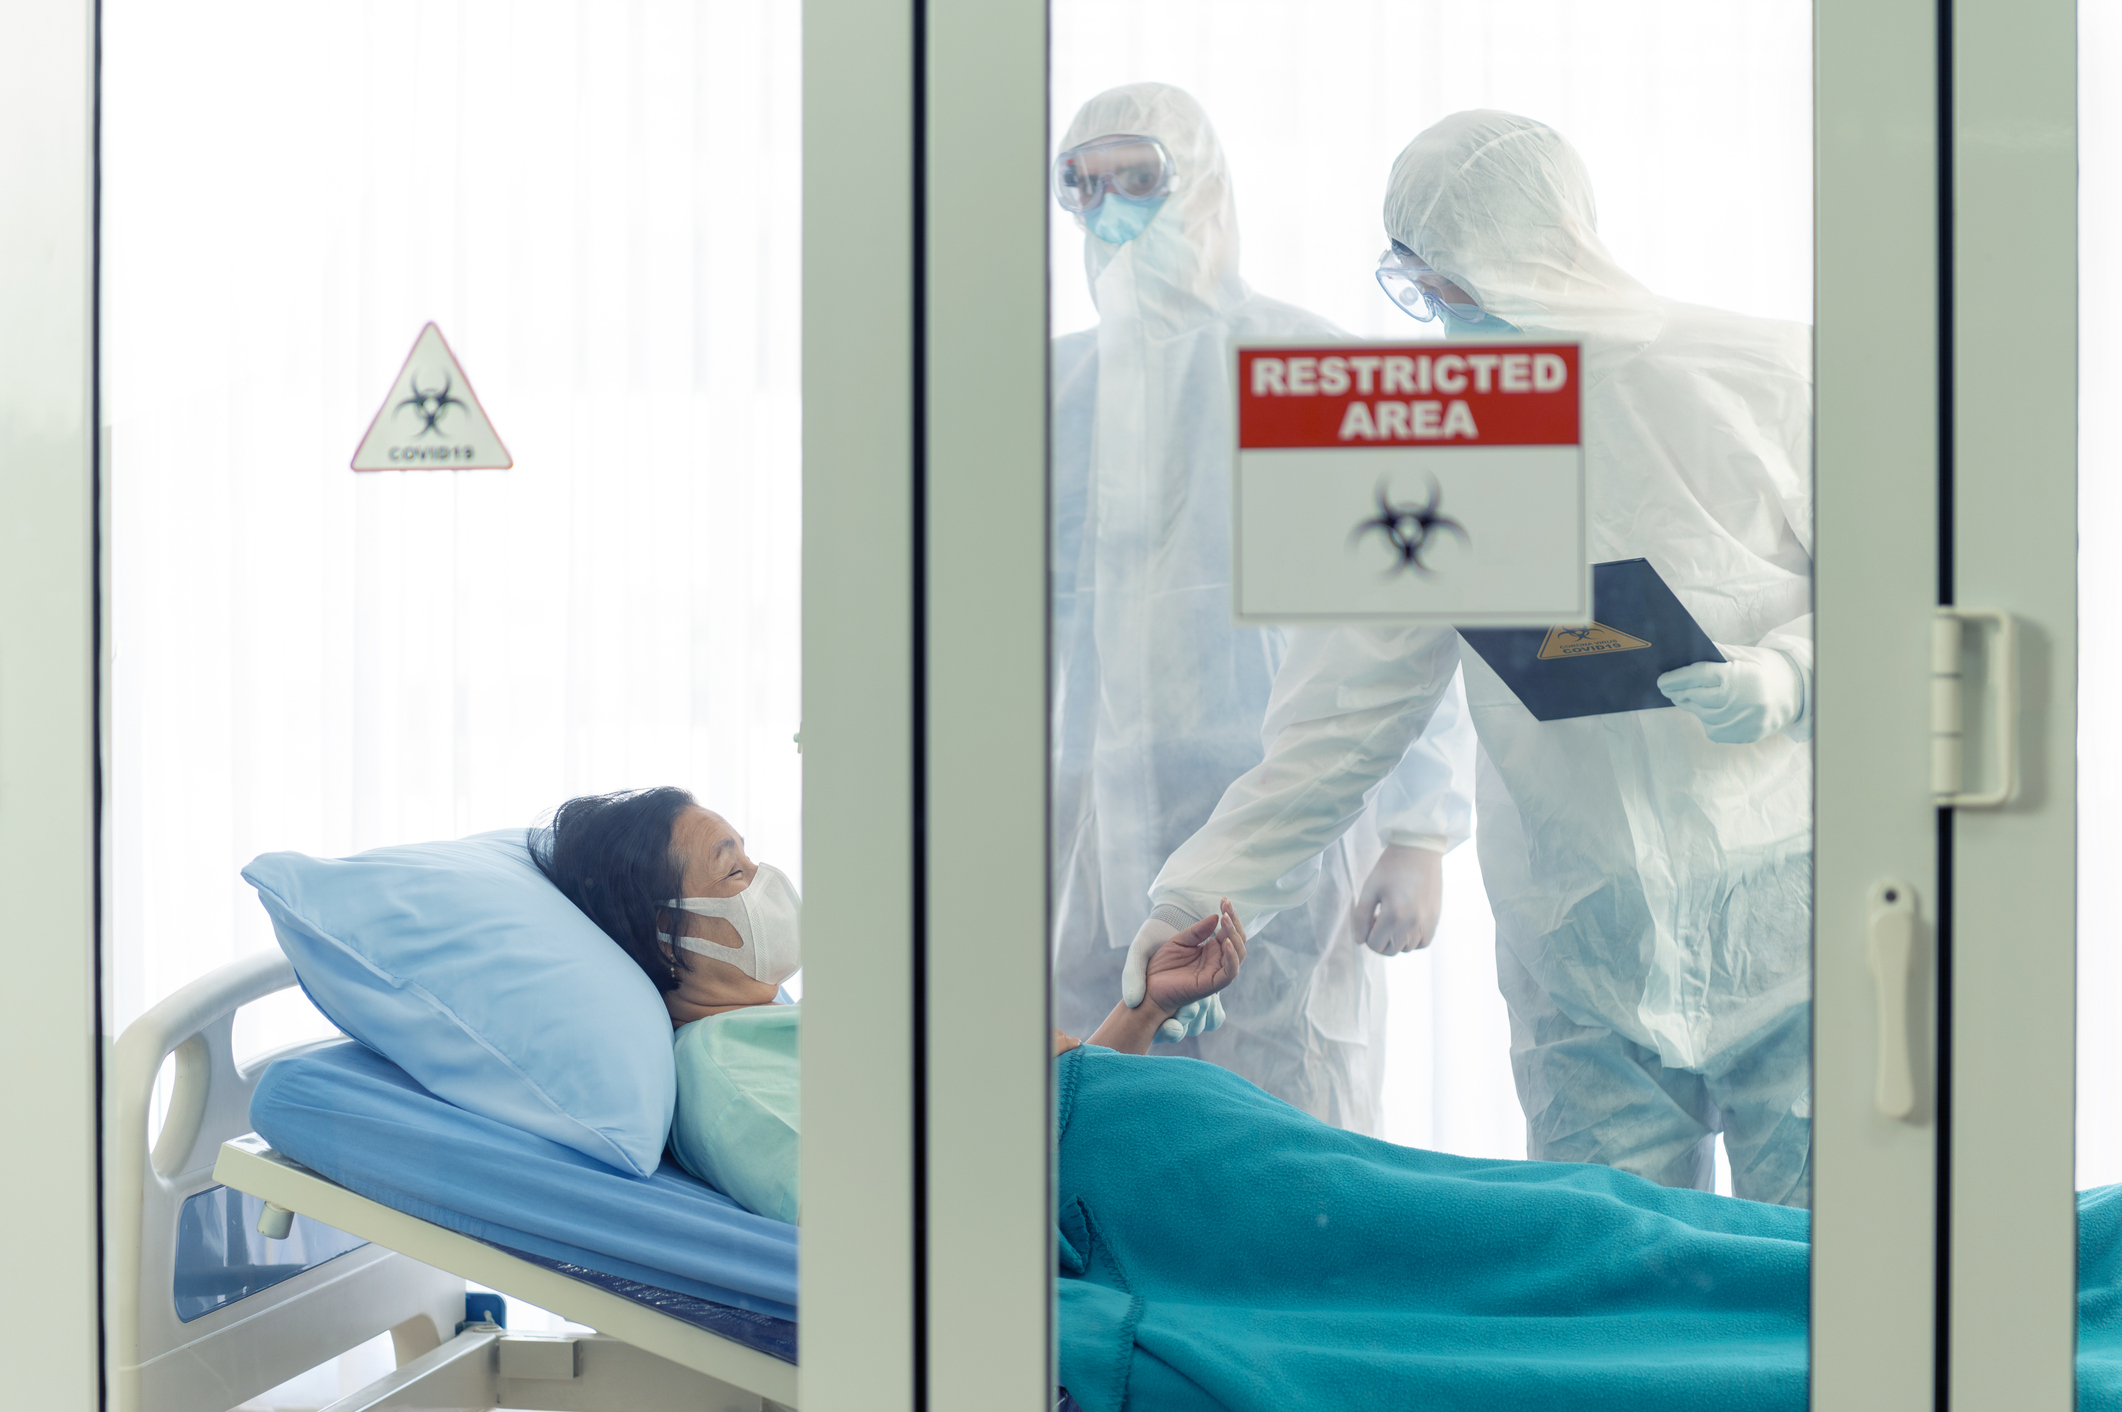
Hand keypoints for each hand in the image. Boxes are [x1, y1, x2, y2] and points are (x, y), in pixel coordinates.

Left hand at [1122, 907, 1231, 1043]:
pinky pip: (1230, 972)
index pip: (1229, 931)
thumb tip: (1216, 917)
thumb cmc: (1163, 966)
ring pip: (1238, 954)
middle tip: (1226, 905)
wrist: (1149, 988)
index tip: (1224, 900)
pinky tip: (1227, 942)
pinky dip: (1232, 957)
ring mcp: (1217, 973)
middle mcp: (1218, 960)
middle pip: (1238, 940)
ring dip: (1235, 935)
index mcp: (1212, 950)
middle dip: (1234, 922)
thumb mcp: (1179, 941)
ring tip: (1226, 919)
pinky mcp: (1212, 985)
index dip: (1229, 915)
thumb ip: (1197, 931)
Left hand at [1354, 844, 1443, 953]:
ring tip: (1394, 918)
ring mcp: (1427, 923)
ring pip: (1406, 948)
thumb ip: (1361, 916)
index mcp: (1394, 915)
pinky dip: (1413, 939)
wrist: (1418, 851)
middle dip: (1380, 939)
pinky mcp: (1435, 919)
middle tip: (1379, 918)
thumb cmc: (1391, 867)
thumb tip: (1360, 941)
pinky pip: (1422, 943)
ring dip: (1396, 940)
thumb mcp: (1369, 888)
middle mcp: (1412, 923)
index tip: (1370, 918)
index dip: (1367, 935)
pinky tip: (1407, 924)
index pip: (1374, 945)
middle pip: (1390, 950)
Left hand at [1656, 644, 1804, 743]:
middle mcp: (1737, 701)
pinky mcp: (1742, 735)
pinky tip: (1709, 710)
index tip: (1662, 681)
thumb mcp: (1745, 655)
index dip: (1676, 678)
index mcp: (1737, 676)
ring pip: (1701, 715)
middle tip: (1668, 689)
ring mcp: (1740, 721)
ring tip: (1686, 698)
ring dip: (1691, 706)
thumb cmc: (1767, 669)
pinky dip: (1706, 719)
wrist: (1798, 694)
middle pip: (1695, 697)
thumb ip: (1716, 655)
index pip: (1697, 676)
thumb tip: (1685, 654)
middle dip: (1679, 693)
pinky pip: (1713, 729)